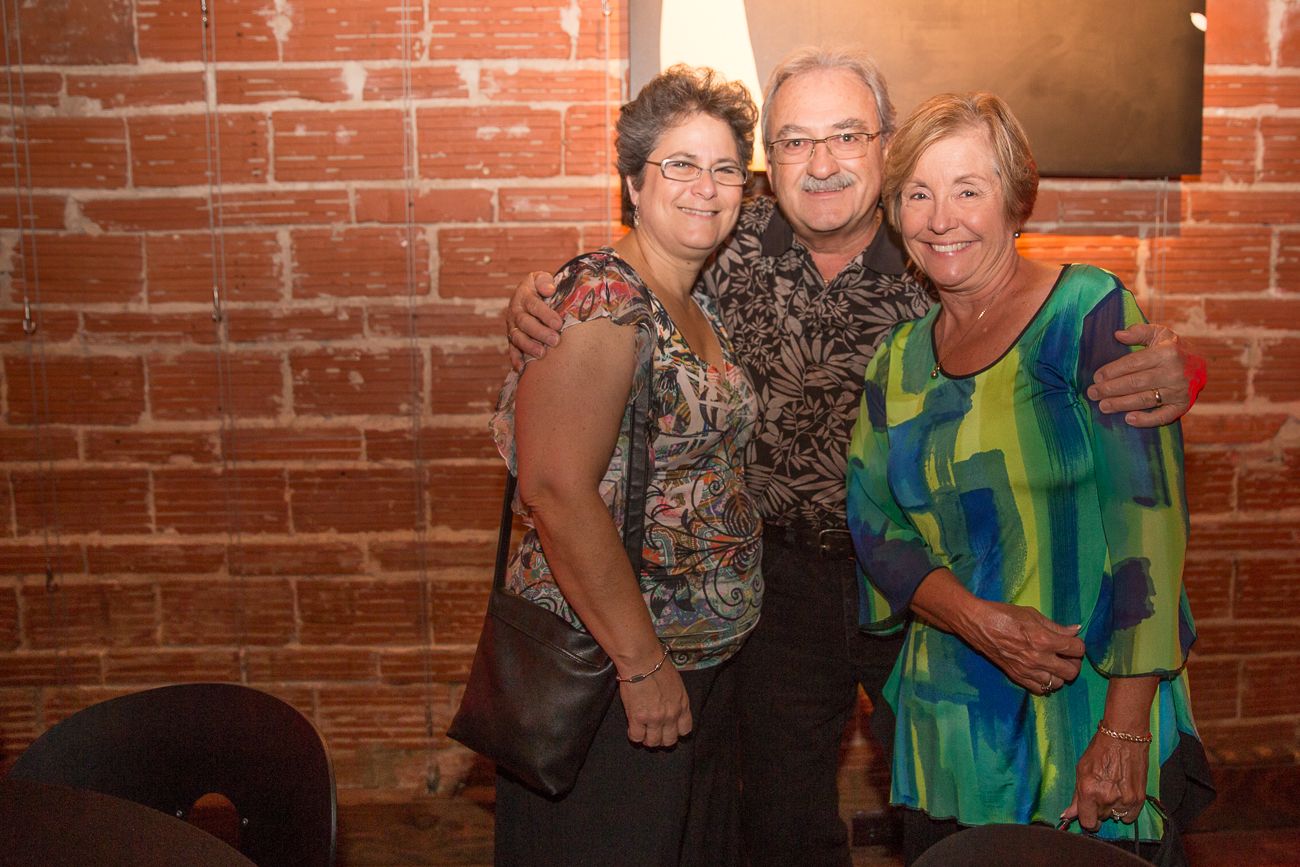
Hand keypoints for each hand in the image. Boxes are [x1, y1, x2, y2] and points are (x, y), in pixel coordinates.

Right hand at [505, 271, 562, 369]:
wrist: (528, 295)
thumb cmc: (540, 288)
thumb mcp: (540, 278)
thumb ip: (544, 281)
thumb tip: (549, 289)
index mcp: (524, 296)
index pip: (534, 305)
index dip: (546, 315)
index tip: (559, 323)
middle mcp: (515, 312)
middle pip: (525, 323)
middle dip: (540, 333)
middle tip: (555, 340)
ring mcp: (512, 326)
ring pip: (517, 338)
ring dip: (529, 347)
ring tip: (542, 354)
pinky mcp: (512, 338)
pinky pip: (512, 349)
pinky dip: (516, 359)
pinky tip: (522, 369)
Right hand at [619, 662, 691, 747]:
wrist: (642, 660)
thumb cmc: (658, 665)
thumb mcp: (676, 684)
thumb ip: (676, 700)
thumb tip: (670, 706)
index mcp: (682, 705)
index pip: (685, 730)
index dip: (676, 732)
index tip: (669, 729)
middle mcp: (671, 715)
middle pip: (669, 740)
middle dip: (662, 739)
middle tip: (654, 732)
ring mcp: (654, 719)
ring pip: (653, 742)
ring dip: (647, 739)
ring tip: (642, 731)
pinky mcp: (637, 718)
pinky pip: (636, 737)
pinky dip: (634, 735)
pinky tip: (632, 727)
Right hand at [956, 601, 1083, 693]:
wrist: (978, 624)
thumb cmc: (1004, 614)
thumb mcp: (1032, 615)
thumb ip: (1055, 626)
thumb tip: (1075, 630)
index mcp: (1044, 640)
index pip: (1076, 649)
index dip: (1078, 645)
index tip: (1072, 642)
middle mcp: (1038, 659)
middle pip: (1071, 672)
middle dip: (1073, 663)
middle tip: (1067, 655)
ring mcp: (1027, 670)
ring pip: (1057, 683)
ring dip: (1059, 674)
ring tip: (1054, 664)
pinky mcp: (1016, 676)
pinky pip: (1039, 690)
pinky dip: (1044, 683)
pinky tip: (1042, 672)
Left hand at [1061, 731, 1148, 830]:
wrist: (1124, 737)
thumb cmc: (1100, 750)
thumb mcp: (1081, 770)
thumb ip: (1076, 796)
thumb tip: (1068, 815)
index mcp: (1089, 791)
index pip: (1087, 822)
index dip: (1086, 820)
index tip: (1087, 814)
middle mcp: (1107, 798)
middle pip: (1100, 818)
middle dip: (1098, 809)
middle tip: (1100, 792)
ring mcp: (1125, 800)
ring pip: (1114, 817)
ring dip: (1111, 809)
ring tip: (1112, 790)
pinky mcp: (1139, 799)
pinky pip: (1130, 817)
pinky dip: (1126, 810)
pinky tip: (1122, 795)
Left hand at [1086, 322, 1206, 427]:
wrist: (1203, 364)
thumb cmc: (1173, 348)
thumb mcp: (1160, 334)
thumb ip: (1139, 332)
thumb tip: (1118, 334)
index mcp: (1167, 352)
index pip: (1133, 363)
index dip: (1113, 371)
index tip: (1097, 378)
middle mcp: (1174, 372)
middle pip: (1136, 383)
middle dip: (1111, 389)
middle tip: (1092, 393)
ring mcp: (1179, 390)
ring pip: (1145, 399)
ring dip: (1121, 404)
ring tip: (1103, 406)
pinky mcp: (1183, 405)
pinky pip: (1164, 416)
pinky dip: (1146, 420)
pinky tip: (1129, 419)